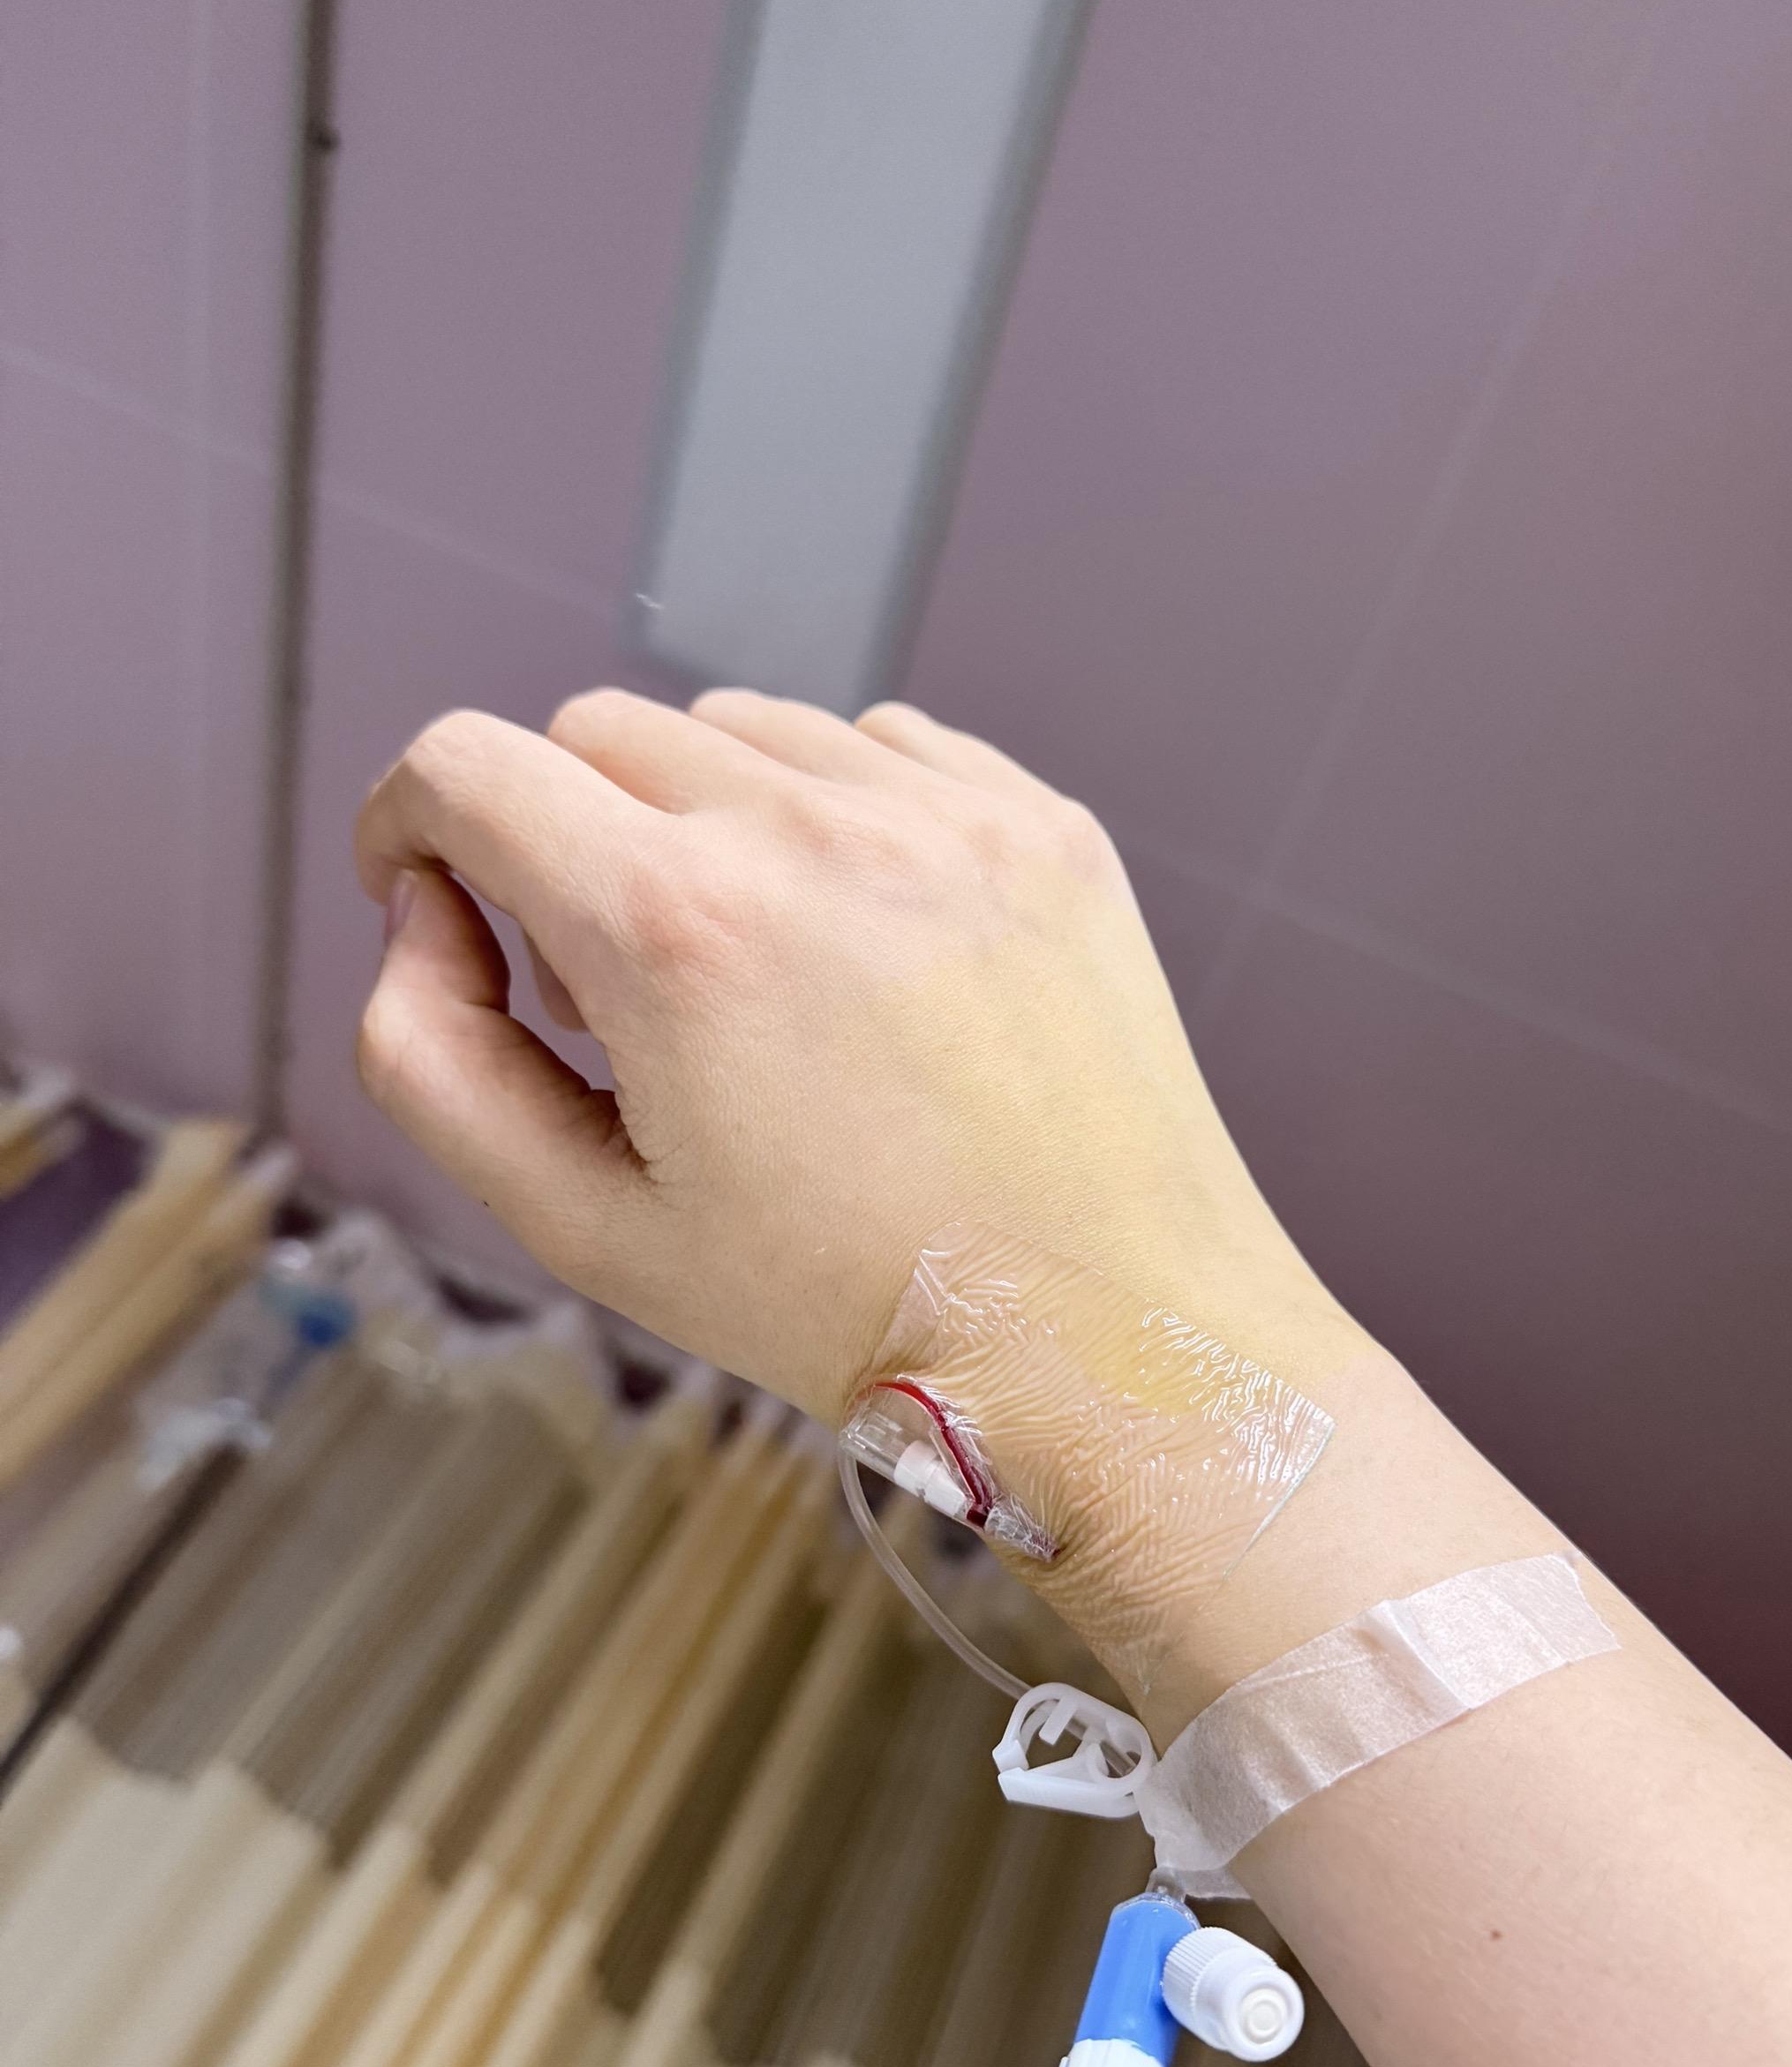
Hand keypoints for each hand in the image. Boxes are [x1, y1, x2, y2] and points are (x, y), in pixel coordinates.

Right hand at [356, 688, 1343, 1420]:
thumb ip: (433, 1060)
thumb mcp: (587, 1229)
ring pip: (737, 730)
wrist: (1107, 1336)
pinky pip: (878, 749)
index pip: (466, 765)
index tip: (431, 893)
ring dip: (699, 820)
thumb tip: (420, 921)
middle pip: (595, 735)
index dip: (409, 824)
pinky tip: (859, 948)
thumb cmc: (853, 1305)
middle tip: (617, 997)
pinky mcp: (1040, 823)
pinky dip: (832, 817)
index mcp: (680, 930)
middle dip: (559, 841)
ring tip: (754, 980)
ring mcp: (946, 814)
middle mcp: (812, 831)